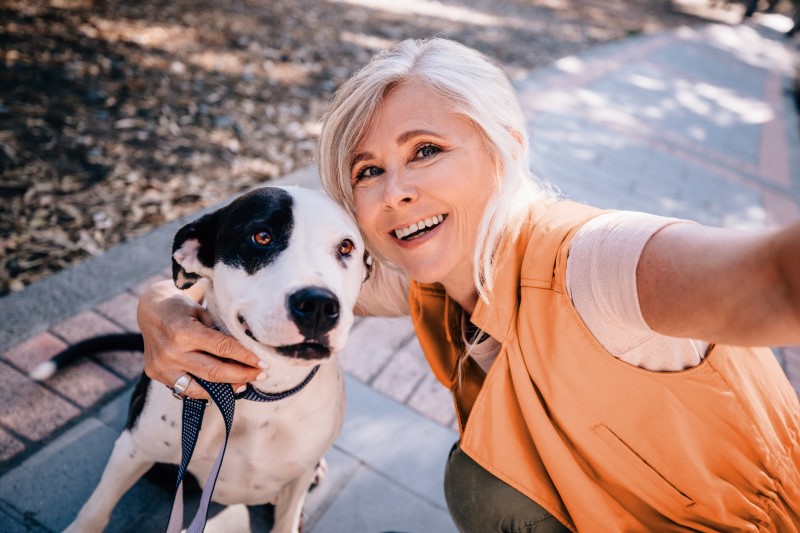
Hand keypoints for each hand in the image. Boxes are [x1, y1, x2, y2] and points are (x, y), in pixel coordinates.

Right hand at [137, 280, 264, 399]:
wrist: (150, 311)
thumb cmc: (182, 308)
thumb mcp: (203, 312)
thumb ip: (222, 330)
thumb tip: (251, 347)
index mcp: (183, 331)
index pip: (222, 348)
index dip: (245, 357)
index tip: (263, 363)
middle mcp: (171, 352)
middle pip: (214, 371)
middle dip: (241, 375)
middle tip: (261, 375)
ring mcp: (162, 366)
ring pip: (201, 386)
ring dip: (226, 388)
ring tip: (244, 384)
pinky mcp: (156, 375)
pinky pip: (186, 389)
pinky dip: (206, 390)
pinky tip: (222, 387)